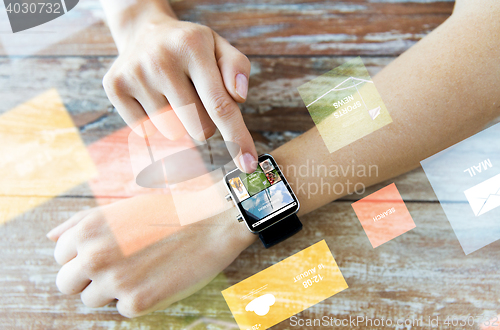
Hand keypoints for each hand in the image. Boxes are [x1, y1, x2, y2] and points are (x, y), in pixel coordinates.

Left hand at [46, 194, 255, 316]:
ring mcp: (114, 281)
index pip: (60, 256)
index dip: (83, 255)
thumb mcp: (120, 208)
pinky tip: (159, 278)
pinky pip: (123, 309)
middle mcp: (94, 255)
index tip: (108, 251)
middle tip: (119, 266)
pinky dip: (140, 298)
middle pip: (65, 284)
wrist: (212, 223)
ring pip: (92, 300)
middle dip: (87, 278)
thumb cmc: (168, 213)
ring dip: (113, 289)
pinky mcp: (137, 303)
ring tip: (142, 270)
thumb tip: (50, 238)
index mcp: (87, 229)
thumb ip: (80, 222)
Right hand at [102, 11, 257, 171]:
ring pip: (174, 132)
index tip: (248, 164)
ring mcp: (135, 74)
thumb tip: (238, 97)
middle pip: (200, 127)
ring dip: (180, 122)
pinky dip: (155, 122)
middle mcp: (161, 59)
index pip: (220, 105)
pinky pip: (146, 131)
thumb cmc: (190, 47)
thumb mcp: (219, 46)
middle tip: (195, 96)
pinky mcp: (115, 87)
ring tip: (173, 92)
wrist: (144, 32)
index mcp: (193, 46)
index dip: (236, 138)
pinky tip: (153, 96)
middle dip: (206, 123)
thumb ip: (237, 68)